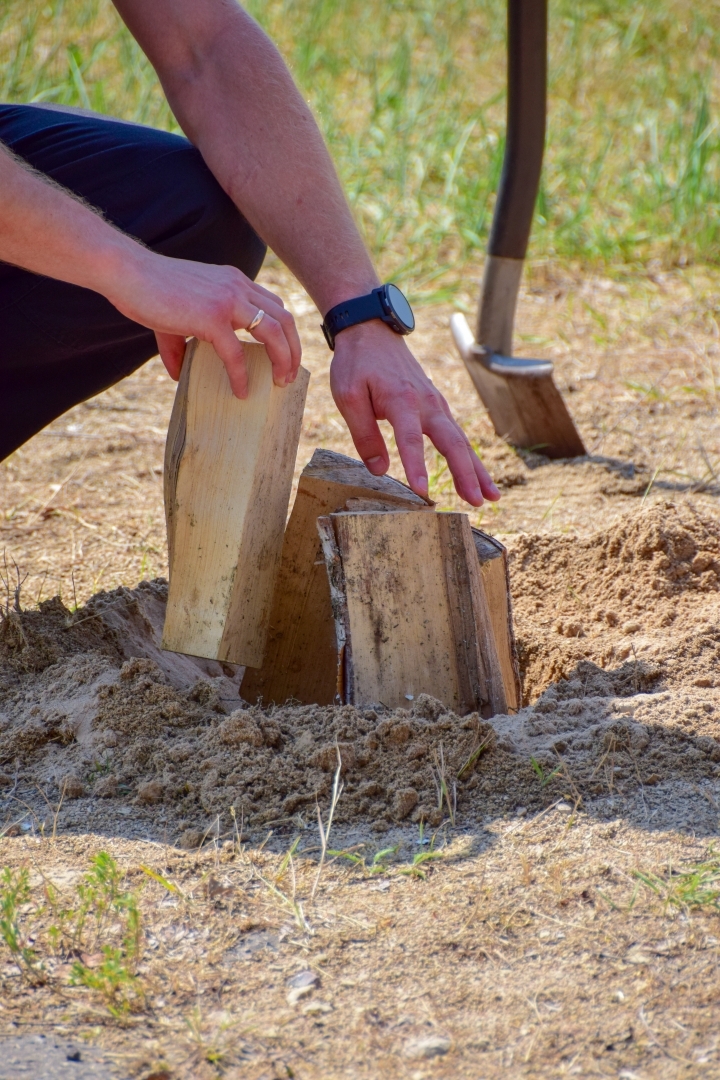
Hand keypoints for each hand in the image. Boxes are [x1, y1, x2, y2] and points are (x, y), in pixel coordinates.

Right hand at [106, 247, 301, 396]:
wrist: (126, 272)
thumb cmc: (146, 290)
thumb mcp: (176, 313)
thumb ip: (181, 343)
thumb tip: (179, 374)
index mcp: (234, 281)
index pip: (275, 305)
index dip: (285, 333)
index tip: (285, 356)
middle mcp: (237, 287)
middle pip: (284, 318)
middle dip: (293, 349)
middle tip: (289, 376)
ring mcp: (227, 300)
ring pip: (273, 332)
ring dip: (283, 360)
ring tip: (279, 383)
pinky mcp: (211, 317)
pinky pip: (236, 352)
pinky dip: (241, 375)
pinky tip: (240, 391)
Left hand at [330, 320, 500, 506]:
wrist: (372, 331)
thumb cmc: (356, 364)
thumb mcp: (347, 396)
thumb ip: (364, 434)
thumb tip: (379, 471)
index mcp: (401, 399)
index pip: (410, 438)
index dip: (416, 465)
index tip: (421, 492)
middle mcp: (427, 402)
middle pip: (452, 442)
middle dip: (466, 474)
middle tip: (476, 502)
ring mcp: (437, 404)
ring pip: (462, 441)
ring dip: (477, 470)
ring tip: (490, 498)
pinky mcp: (438, 406)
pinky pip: (458, 435)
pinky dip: (470, 458)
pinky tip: (479, 478)